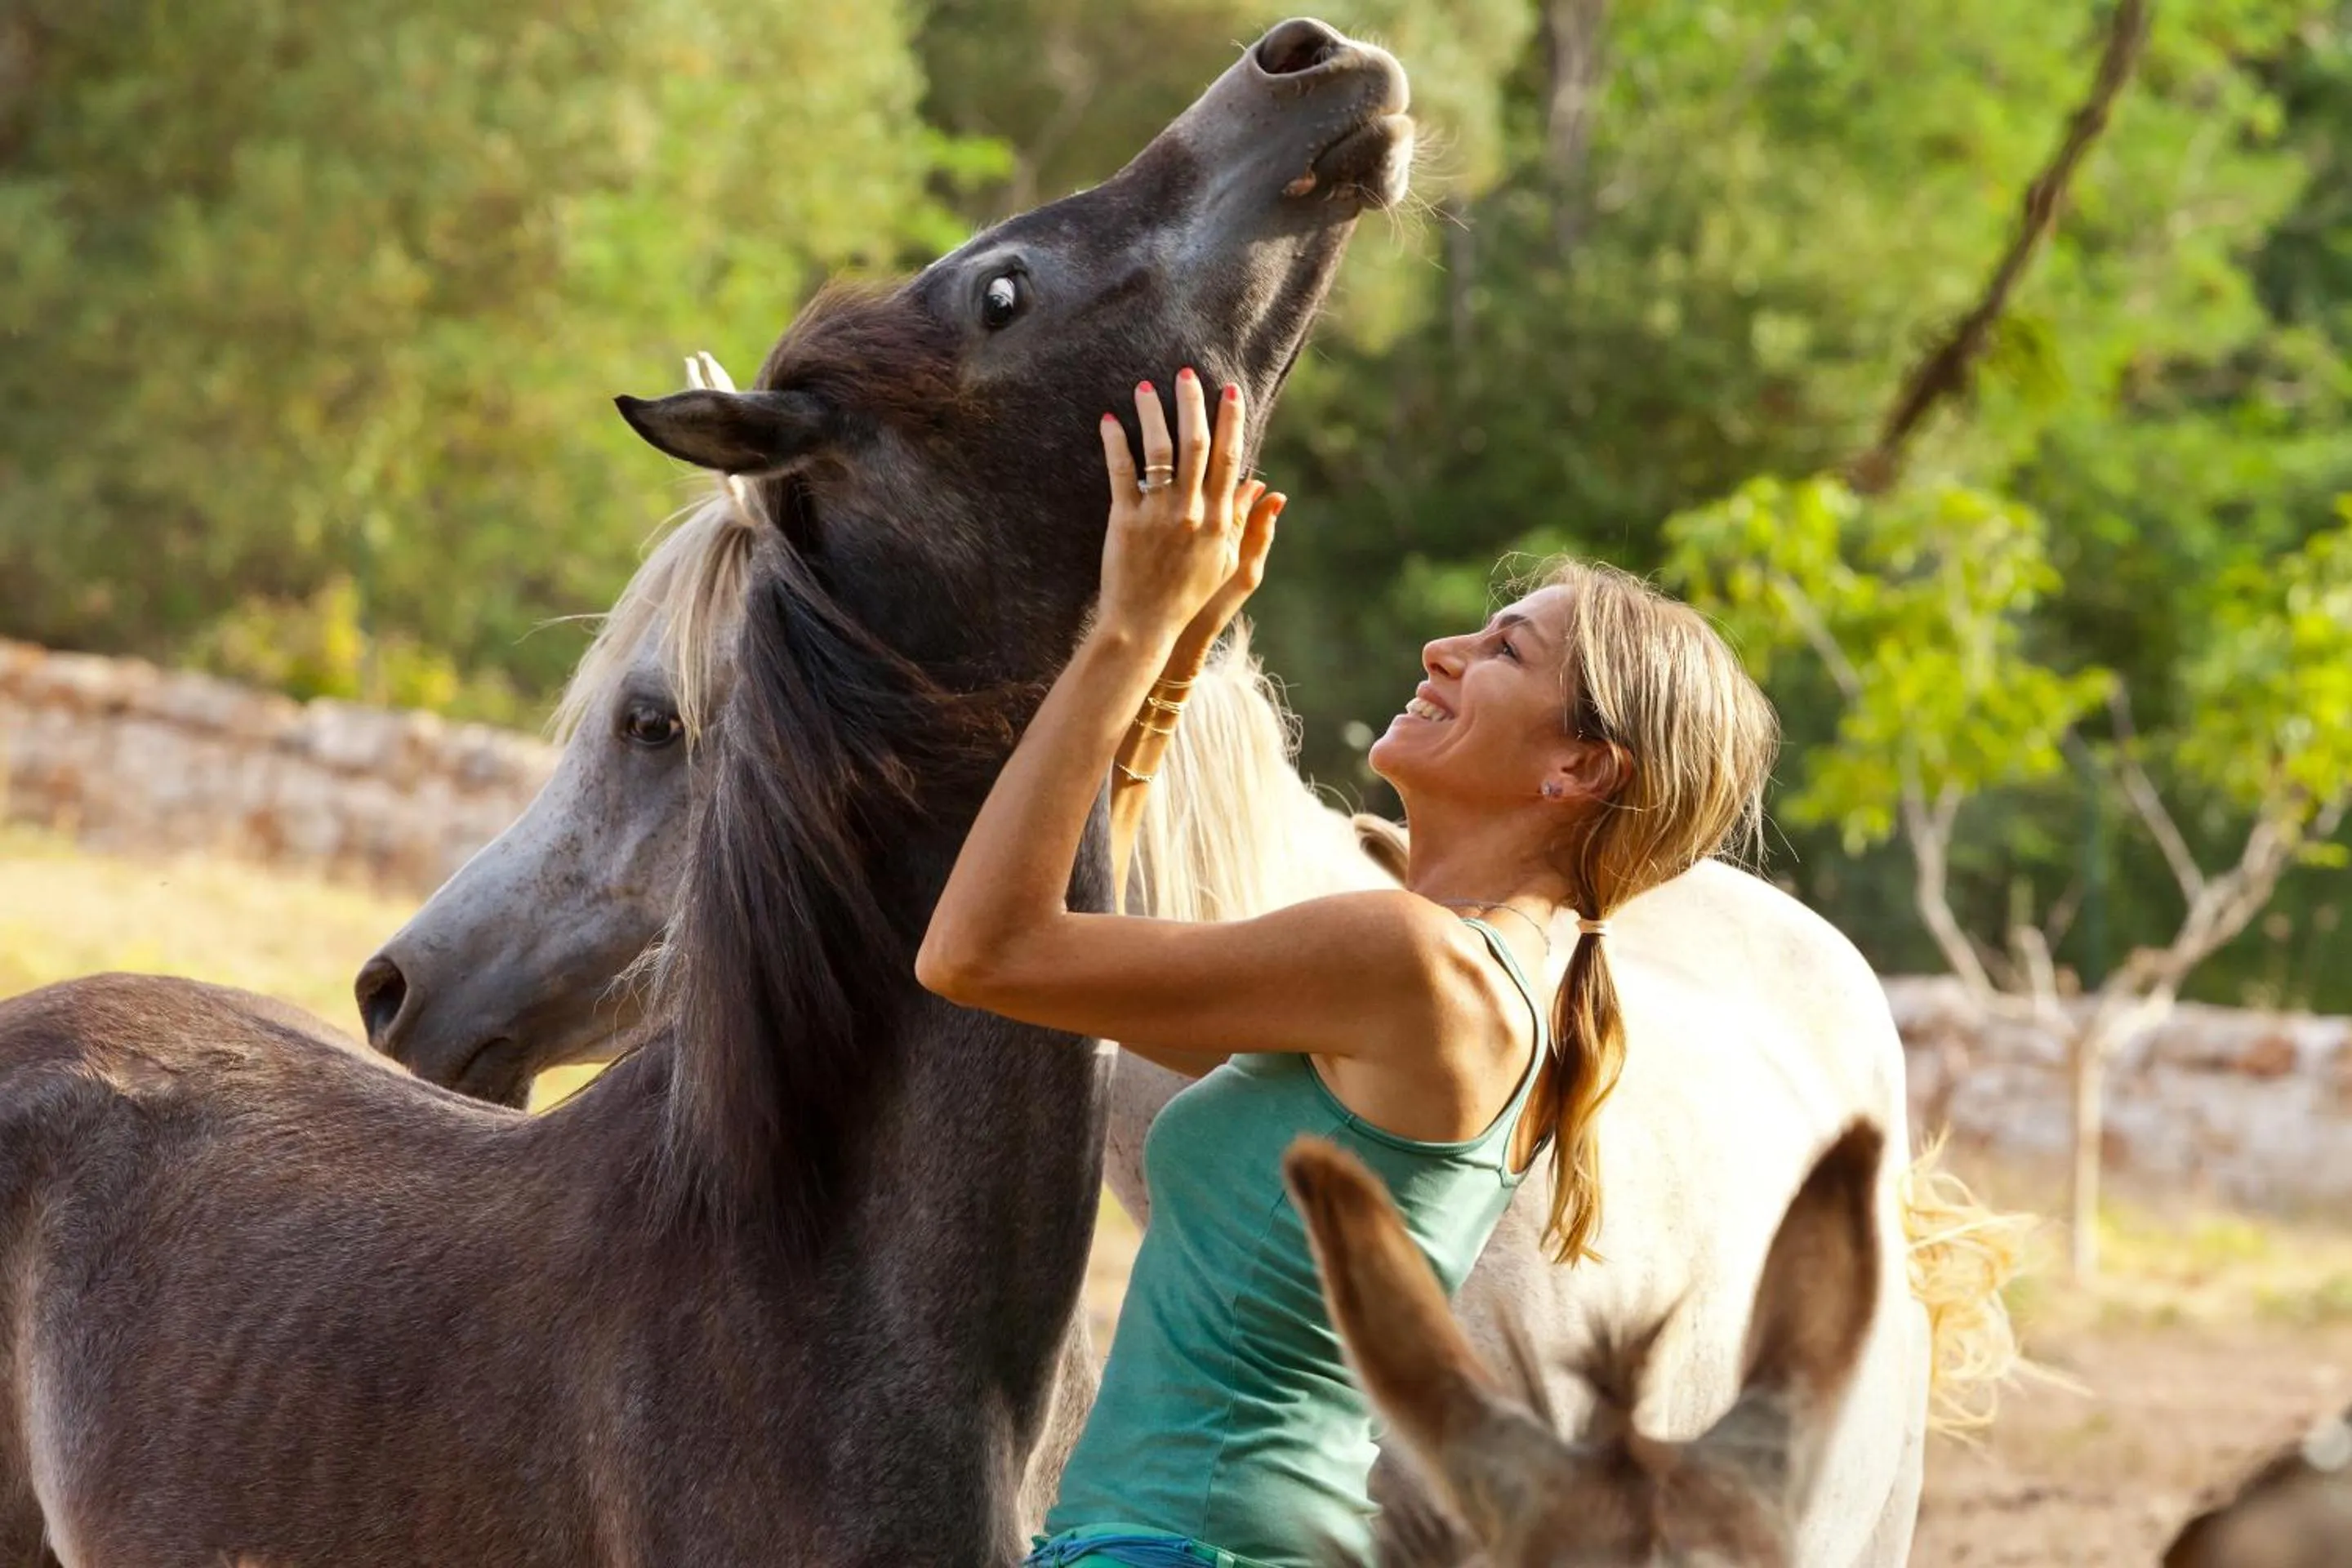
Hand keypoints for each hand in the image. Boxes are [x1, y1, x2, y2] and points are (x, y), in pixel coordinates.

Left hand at [1097, 370, 1285, 651]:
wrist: (1145, 625)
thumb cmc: (1189, 597)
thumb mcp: (1228, 563)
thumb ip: (1246, 523)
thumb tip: (1266, 489)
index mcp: (1219, 520)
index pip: (1230, 458)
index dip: (1232, 421)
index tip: (1231, 390)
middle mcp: (1192, 512)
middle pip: (1197, 445)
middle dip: (1194, 403)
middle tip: (1187, 373)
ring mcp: (1158, 515)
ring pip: (1159, 450)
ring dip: (1153, 413)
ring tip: (1145, 386)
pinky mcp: (1125, 521)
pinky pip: (1121, 472)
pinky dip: (1115, 442)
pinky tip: (1109, 419)